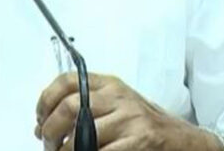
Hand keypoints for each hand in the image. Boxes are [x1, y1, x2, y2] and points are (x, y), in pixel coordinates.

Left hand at [35, 73, 221, 150]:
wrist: (185, 139)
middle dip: (50, 129)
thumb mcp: (118, 103)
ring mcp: (130, 118)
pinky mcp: (140, 140)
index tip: (39, 118)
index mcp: (109, 83)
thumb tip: (46, 122)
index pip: (67, 80)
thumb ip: (88, 104)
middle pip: (69, 107)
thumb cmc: (145, 123)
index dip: (46, 99)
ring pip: (83, 134)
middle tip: (46, 143)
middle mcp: (118, 96)